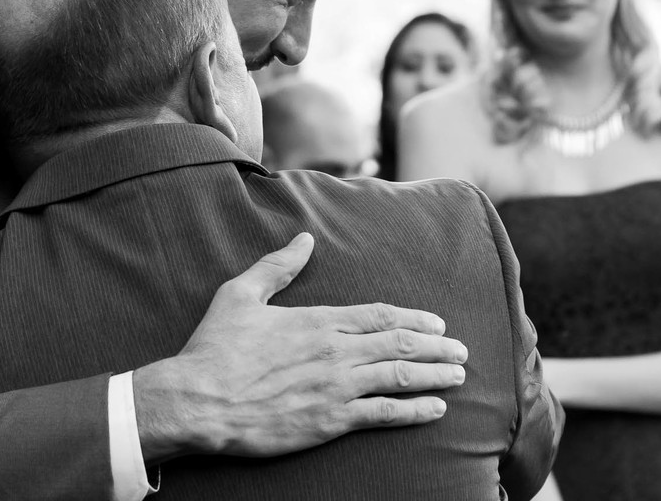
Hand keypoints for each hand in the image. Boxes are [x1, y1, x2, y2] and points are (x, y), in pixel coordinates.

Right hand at [131, 232, 467, 461]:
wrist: (198, 401)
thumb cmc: (215, 349)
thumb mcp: (240, 293)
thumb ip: (277, 266)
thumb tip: (304, 240)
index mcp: (318, 320)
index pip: (380, 316)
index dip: (415, 319)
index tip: (438, 324)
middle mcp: (335, 351)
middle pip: (400, 344)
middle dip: (437, 346)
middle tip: (461, 350)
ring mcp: (336, 387)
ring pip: (400, 376)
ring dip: (435, 374)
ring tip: (458, 375)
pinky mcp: (330, 420)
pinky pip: (384, 414)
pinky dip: (414, 411)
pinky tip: (435, 410)